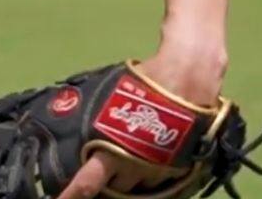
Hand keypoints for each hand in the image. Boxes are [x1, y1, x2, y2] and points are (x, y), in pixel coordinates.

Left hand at [54, 35, 227, 198]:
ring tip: (128, 170)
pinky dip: (153, 181)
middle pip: (113, 192)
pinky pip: (163, 186)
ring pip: (138, 190)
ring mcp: (159, 171)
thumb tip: (75, 111)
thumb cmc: (147, 80)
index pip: (88, 183)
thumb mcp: (115, 96)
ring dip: (130, 183)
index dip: (72, 196)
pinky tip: (152, 174)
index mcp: (114, 151)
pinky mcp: (179, 167)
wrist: (189, 74)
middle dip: (106, 188)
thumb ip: (101, 118)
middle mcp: (135, 167)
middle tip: (101, 180)